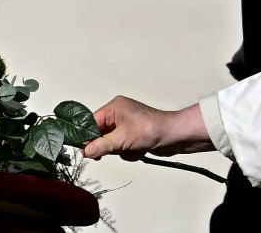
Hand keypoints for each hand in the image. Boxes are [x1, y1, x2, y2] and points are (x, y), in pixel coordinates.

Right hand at [83, 96, 212, 160]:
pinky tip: (140, 150)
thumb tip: (86, 152)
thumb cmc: (151, 130)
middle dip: (108, 146)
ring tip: (132, 148)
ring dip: (120, 150)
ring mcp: (127, 126)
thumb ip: (102, 145)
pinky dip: (129, 152)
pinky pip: (122, 147)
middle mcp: (119, 114)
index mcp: (114, 108)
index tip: (85, 151)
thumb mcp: (122, 139)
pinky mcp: (134, 136)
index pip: (92, 122)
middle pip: (101, 134)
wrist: (176, 136)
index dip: (87, 137)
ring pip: (112, 144)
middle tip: (110, 152)